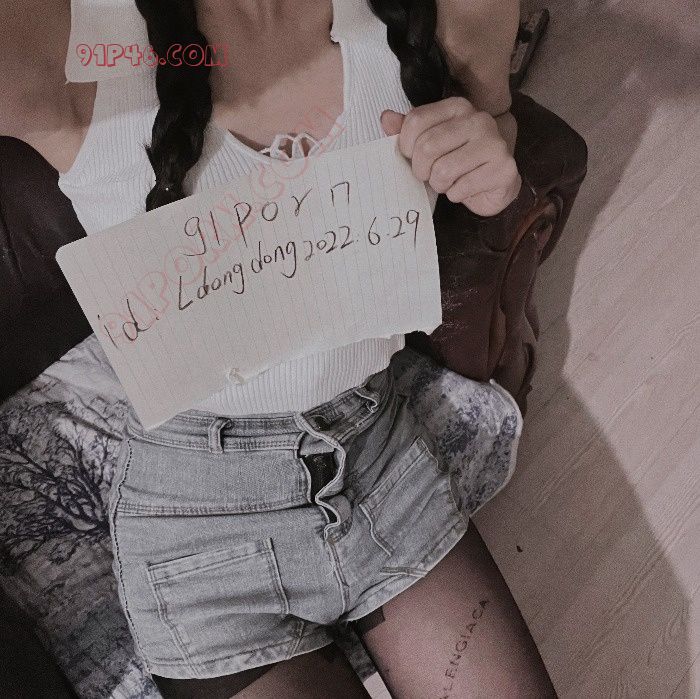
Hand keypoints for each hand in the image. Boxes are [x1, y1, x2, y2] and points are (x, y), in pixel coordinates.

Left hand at [381, 97, 521, 216]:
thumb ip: (407, 131)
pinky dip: (456, 195)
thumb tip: (386, 118)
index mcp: (457, 107)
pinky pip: (461, 188)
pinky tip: (465, 188)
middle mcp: (478, 119)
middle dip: (422, 170)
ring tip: (450, 181)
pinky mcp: (503, 167)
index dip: (405, 146)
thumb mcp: (430, 143)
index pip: (416, 121)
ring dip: (440, 184)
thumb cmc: (458, 163)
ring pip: (443, 170)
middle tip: (431, 175)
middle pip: (427, 147)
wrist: (493, 186)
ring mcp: (493, 142)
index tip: (412, 156)